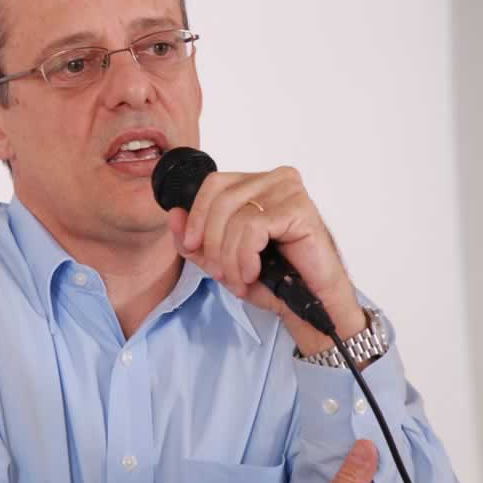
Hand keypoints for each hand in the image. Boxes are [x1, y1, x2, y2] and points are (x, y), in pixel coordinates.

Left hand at [167, 166, 365, 353]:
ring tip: (239, 279)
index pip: (213, 184)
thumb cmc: (274, 279)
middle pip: (220, 199)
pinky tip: (253, 272)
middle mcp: (273, 179)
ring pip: (235, 217)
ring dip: (229, 256)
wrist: (308, 303)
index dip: (196, 216)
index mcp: (256, 184)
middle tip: (219, 273)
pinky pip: (254, 227)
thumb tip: (174, 215)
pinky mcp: (299, 207)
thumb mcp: (222, 260)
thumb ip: (195, 240)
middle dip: (212, 243)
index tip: (191, 245)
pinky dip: (246, 256)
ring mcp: (288, 190)